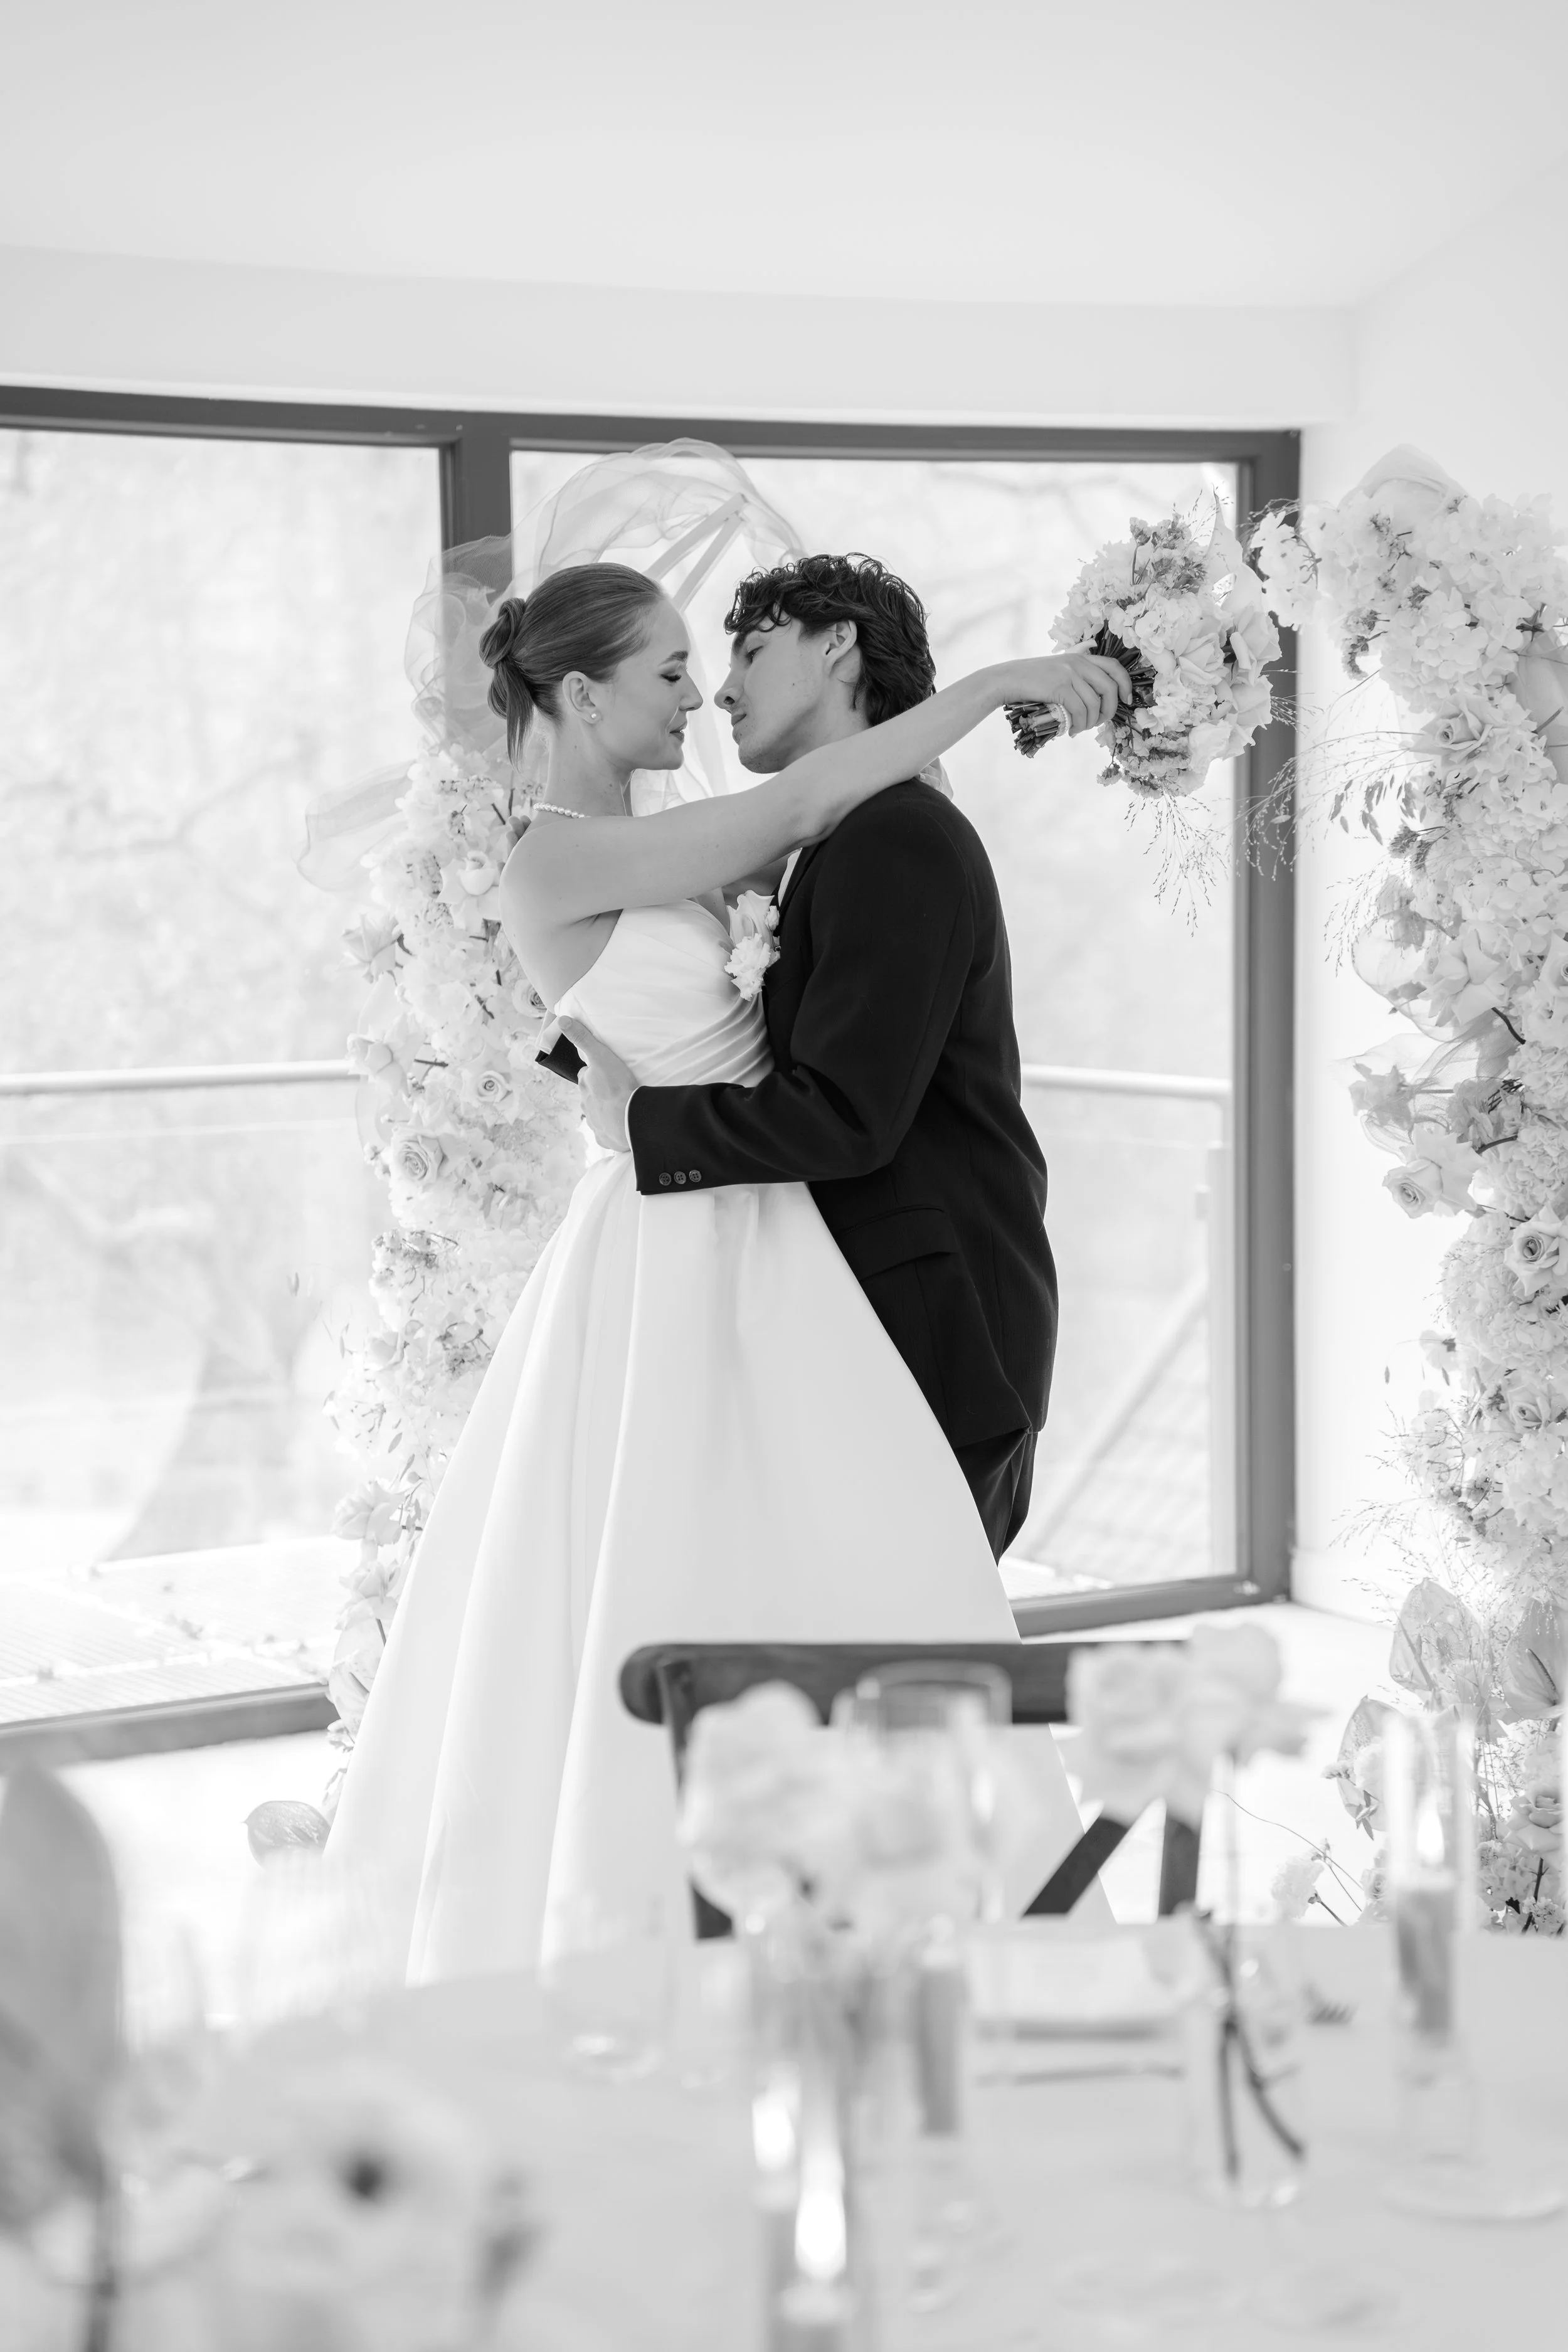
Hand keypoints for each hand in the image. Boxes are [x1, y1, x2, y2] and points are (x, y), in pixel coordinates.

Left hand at [559, 1018, 635, 1152]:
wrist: (629, 1119)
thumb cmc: (617, 1086)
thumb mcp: (601, 1056)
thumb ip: (583, 1038)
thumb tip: (562, 1020)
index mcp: (585, 1085)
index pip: (586, 1075)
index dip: (594, 1072)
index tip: (605, 1072)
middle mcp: (585, 1104)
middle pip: (590, 1094)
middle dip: (598, 1091)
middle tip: (615, 1088)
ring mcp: (594, 1122)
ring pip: (597, 1113)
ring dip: (604, 1109)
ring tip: (620, 1106)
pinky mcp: (604, 1137)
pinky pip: (606, 1132)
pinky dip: (611, 1128)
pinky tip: (620, 1124)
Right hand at [1003, 648, 1131, 734]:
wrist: (1008, 679)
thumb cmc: (1033, 679)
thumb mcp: (1059, 670)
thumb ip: (1078, 676)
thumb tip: (1097, 699)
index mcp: (1081, 657)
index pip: (1114, 667)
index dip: (1125, 684)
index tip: (1126, 700)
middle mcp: (1078, 663)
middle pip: (1109, 688)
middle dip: (1109, 710)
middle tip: (1099, 722)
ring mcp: (1069, 675)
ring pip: (1094, 704)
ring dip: (1090, 722)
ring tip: (1080, 728)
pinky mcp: (1059, 688)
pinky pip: (1079, 711)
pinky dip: (1078, 724)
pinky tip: (1071, 730)